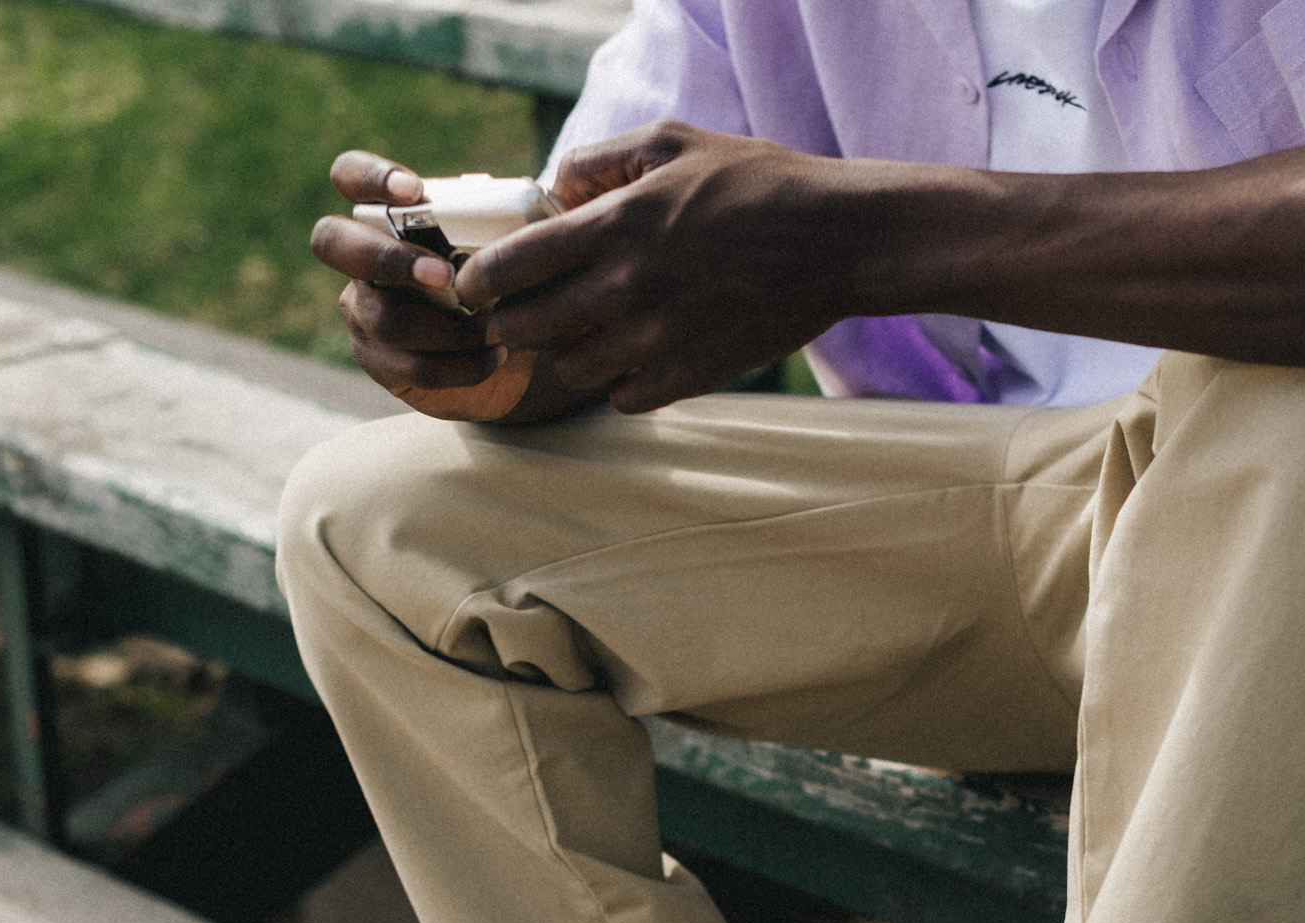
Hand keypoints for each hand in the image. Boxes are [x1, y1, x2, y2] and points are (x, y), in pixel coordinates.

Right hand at [312, 151, 537, 420]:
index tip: (414, 192)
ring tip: (495, 331)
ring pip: (383, 318)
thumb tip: (563, 191)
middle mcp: (362, 257)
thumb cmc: (507, 283)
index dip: (369, 177)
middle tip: (445, 276)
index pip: (349, 174)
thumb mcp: (518, 248)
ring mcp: (363, 309)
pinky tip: (494, 358)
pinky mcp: (379, 360)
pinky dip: (458, 366)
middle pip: (332, 242)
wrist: (509, 352)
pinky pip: (409, 365)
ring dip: (447, 328)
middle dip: (389, 259)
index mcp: (387, 214)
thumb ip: (525, 219)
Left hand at [454, 124, 870, 411]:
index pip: (511, 266)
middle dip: (510, 324)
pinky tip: (633, 357)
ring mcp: (657, 340)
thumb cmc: (755, 183)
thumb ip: (599, 161)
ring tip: (583, 333)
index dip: (477, 282)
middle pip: (526, 329)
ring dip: (566, 355)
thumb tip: (550, 191)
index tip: (471, 287)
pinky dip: (618, 382)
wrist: (834, 242)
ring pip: (570, 370)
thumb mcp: (672, 141)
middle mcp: (627, 289)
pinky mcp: (688, 377)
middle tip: (516, 316)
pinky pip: (622, 398)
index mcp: (616, 226)